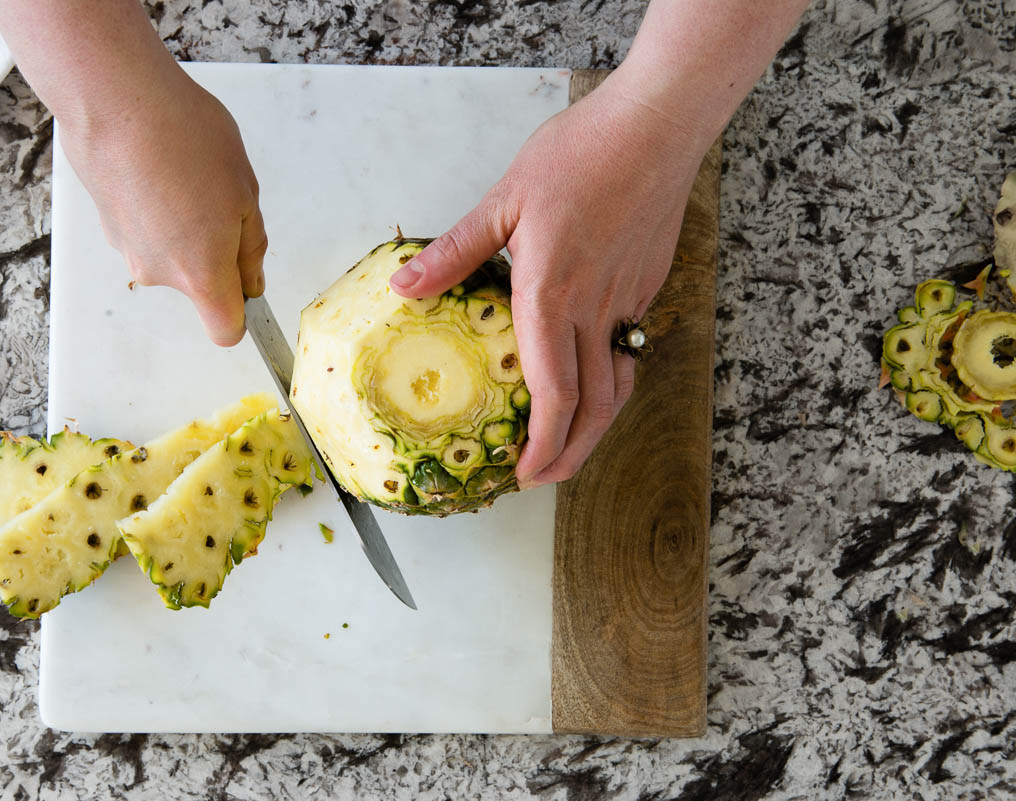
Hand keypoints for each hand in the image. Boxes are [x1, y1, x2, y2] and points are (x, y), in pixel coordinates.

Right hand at [58, 66, 264, 344]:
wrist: (116, 101)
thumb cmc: (185, 141)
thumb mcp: (245, 193)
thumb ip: (250, 248)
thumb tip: (250, 283)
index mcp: (200, 274)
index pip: (224, 331)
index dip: (241, 317)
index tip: (248, 290)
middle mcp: (159, 275)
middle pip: (198, 284)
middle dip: (215, 252)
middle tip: (220, 199)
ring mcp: (129, 251)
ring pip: (171, 254)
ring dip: (185, 227)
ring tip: (186, 175)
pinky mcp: (108, 226)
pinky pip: (147, 230)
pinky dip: (157, 211)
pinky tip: (158, 170)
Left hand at [389, 73, 709, 487]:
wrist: (656, 125)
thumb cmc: (580, 153)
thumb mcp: (504, 200)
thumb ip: (455, 253)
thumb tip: (404, 288)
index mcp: (552, 294)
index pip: (555, 394)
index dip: (543, 445)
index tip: (526, 474)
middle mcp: (594, 308)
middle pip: (593, 406)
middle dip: (570, 456)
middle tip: (545, 480)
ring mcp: (628, 299)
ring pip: (619, 383)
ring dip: (596, 426)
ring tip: (569, 446)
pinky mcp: (647, 284)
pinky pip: (627, 345)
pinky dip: (610, 379)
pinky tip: (589, 378)